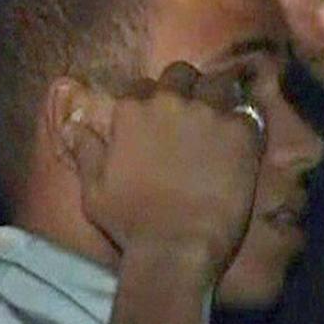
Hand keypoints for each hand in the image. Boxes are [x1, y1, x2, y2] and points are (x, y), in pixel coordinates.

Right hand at [66, 62, 261, 277]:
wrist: (176, 249)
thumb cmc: (130, 224)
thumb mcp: (94, 190)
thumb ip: (87, 151)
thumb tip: (75, 126)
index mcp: (131, 111)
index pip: (142, 86)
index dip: (152, 101)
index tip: (160, 119)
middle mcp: (169, 102)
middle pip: (182, 74)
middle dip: (186, 88)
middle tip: (194, 113)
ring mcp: (208, 113)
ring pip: (218, 83)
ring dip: (219, 96)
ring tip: (222, 119)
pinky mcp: (241, 132)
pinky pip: (247, 111)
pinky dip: (245, 121)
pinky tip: (244, 139)